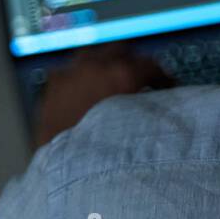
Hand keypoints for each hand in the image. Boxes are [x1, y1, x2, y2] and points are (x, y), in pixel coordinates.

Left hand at [34, 45, 169, 147]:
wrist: (65, 168)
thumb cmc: (104, 152)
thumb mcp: (140, 125)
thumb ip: (151, 105)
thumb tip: (161, 101)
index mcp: (122, 74)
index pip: (151, 65)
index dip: (162, 77)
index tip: (166, 86)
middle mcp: (97, 67)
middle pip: (122, 50)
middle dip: (133, 62)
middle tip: (140, 77)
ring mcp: (72, 73)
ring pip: (94, 54)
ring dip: (104, 63)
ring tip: (110, 78)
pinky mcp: (53, 85)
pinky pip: (70, 69)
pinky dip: (80, 75)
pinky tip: (84, 89)